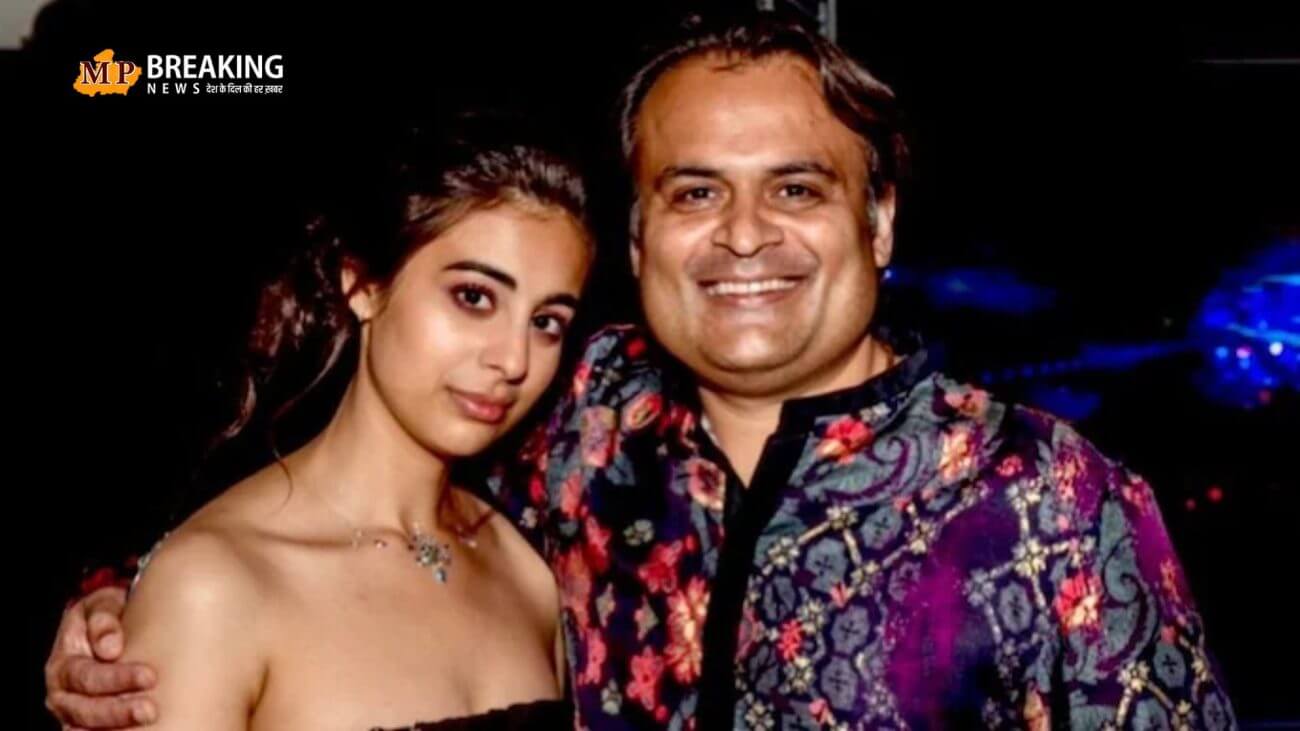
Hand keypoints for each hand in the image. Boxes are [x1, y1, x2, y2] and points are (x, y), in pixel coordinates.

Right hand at [44, 587, 157, 728]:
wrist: (109, 627)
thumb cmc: (107, 615)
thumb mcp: (103, 605)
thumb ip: (103, 620)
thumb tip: (109, 648)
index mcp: (65, 663)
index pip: (87, 676)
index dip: (117, 678)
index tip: (150, 676)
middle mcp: (63, 693)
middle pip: (85, 709)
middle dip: (119, 711)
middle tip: (151, 710)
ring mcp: (74, 712)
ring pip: (86, 729)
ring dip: (116, 728)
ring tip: (148, 724)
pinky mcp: (88, 725)